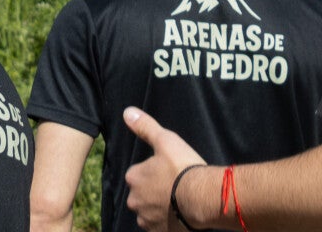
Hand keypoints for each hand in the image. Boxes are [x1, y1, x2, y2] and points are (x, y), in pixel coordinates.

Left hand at [122, 107, 207, 230]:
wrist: (205, 199)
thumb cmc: (185, 169)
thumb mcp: (165, 141)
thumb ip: (145, 127)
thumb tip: (127, 112)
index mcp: (134, 177)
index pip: (139, 175)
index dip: (156, 173)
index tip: (171, 173)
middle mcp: (135, 200)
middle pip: (143, 195)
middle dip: (155, 193)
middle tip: (176, 189)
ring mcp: (147, 219)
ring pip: (150, 212)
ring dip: (161, 209)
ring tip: (179, 203)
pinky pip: (160, 228)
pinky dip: (168, 223)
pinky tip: (180, 217)